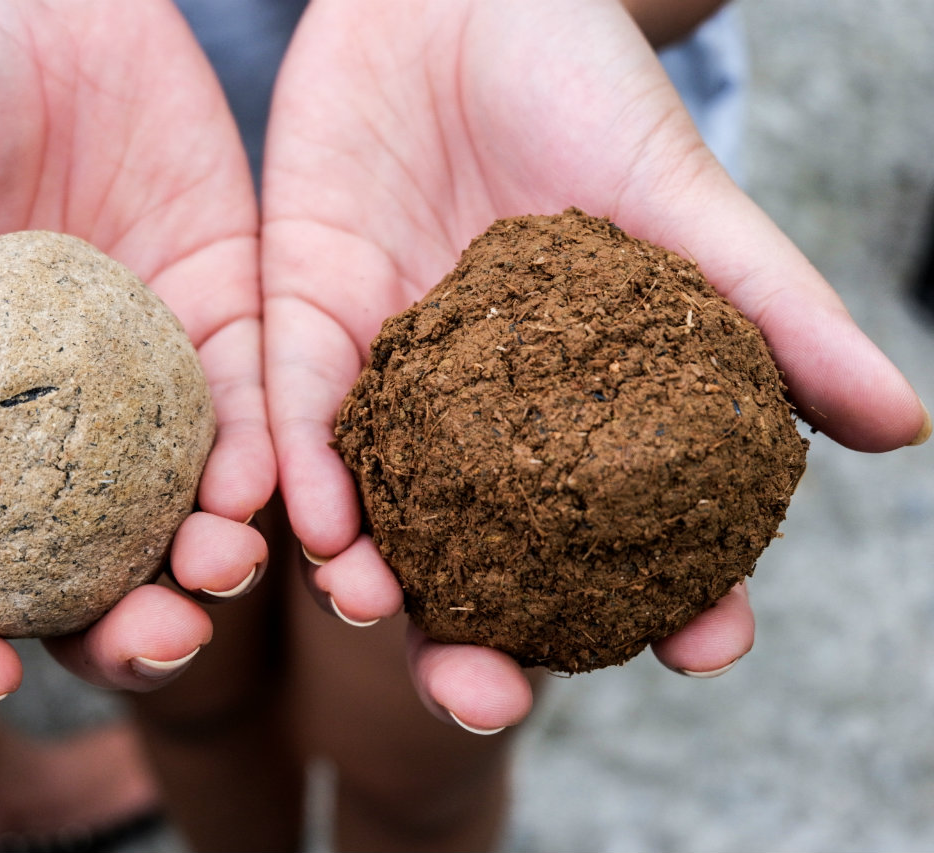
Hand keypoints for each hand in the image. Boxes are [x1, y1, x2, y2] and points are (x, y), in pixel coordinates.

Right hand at [0, 0, 273, 709]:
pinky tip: (265, 486)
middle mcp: (44, 446)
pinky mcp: (224, 335)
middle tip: (155, 643)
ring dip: (206, 570)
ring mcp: (140, 400)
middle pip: (81, 584)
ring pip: (178, 525)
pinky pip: (250, 420)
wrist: (22, 6)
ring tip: (220, 571)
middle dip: (121, 639)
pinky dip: (263, 465)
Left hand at [262, 0, 926, 730]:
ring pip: (379, 517)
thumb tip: (902, 427)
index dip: (667, 600)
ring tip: (387, 621)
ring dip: (376, 588)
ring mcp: (390, 382)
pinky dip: (307, 477)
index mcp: (580, 406)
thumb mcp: (679, 198)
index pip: (627, 534)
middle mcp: (480, 419)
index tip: (699, 647)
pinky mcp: (301, 326)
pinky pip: (297, 421)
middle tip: (491, 702)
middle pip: (483, 566)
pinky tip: (323, 530)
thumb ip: (768, 307)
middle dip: (481, 648)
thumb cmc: (579, 87)